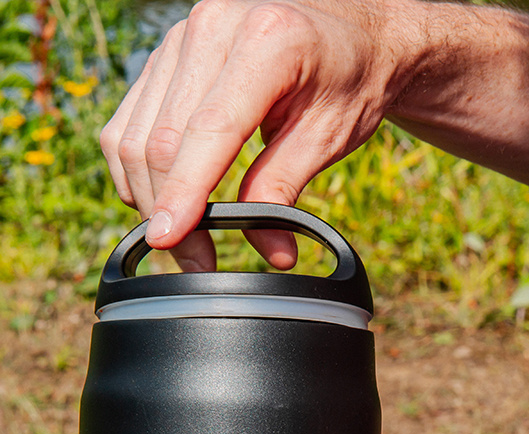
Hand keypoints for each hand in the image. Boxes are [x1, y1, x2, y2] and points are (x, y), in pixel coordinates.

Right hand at [100, 0, 419, 270]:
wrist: (345, 32)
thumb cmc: (347, 79)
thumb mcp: (329, 137)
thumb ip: (287, 189)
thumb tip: (269, 251)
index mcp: (268, 42)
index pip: (209, 130)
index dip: (185, 193)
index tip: (170, 240)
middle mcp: (212, 28)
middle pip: (162, 139)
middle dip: (169, 210)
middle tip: (198, 261)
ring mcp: (180, 38)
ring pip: (136, 134)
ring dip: (149, 197)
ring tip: (184, 239)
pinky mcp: (165, 56)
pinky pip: (130, 122)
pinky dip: (139, 170)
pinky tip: (164, 198)